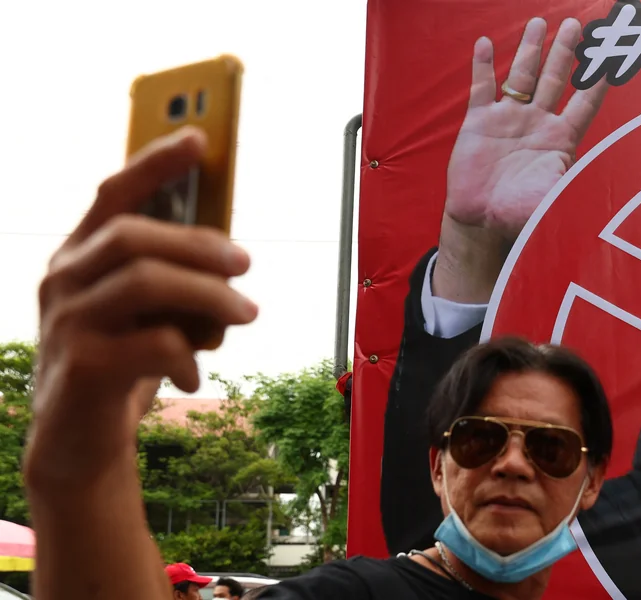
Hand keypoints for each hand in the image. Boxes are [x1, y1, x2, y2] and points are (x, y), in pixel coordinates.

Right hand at [24, 128, 257, 491]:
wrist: (79, 445)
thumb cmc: (123, 364)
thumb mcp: (149, 313)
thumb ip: (173, 279)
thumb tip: (233, 257)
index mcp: (80, 256)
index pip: (114, 193)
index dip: (155, 163)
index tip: (199, 139)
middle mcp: (63, 281)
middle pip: (134, 236)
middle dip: (200, 245)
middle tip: (246, 265)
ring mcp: (66, 323)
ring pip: (144, 282)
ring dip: (209, 296)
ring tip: (245, 314)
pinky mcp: (81, 368)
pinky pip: (152, 344)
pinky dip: (188, 356)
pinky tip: (193, 374)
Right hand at [445, 17, 606, 240]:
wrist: (481, 220)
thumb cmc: (520, 215)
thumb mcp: (553, 200)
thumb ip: (572, 187)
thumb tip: (602, 196)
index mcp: (560, 138)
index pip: (585, 103)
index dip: (598, 81)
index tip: (612, 57)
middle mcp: (536, 122)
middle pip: (555, 78)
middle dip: (564, 51)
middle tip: (575, 24)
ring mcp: (508, 118)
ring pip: (521, 75)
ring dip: (529, 49)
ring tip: (538, 23)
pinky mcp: (479, 122)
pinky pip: (482, 88)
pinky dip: (482, 66)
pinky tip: (485, 44)